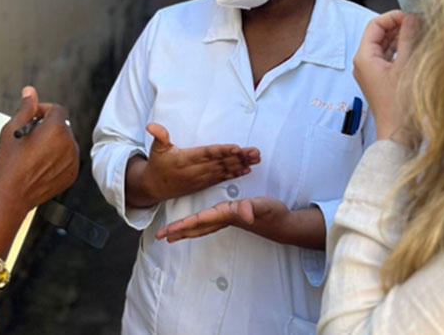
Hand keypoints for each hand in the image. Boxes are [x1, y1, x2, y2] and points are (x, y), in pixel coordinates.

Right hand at [0, 87, 79, 212]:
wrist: (12, 195)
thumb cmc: (9, 165)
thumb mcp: (11, 131)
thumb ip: (25, 109)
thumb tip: (30, 93)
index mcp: (55, 130)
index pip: (56, 109)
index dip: (42, 110)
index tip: (32, 118)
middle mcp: (68, 144)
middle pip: (62, 125)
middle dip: (47, 127)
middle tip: (29, 137)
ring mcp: (72, 160)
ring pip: (65, 141)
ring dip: (53, 142)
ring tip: (33, 152)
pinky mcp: (71, 174)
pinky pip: (68, 158)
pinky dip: (58, 157)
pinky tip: (40, 164)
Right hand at [138, 123, 259, 202]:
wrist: (154, 187)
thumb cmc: (157, 164)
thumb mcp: (156, 148)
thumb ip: (159, 136)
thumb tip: (152, 125)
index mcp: (184, 160)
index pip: (206, 154)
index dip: (222, 151)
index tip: (237, 147)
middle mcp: (195, 171)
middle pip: (220, 162)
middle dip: (239, 157)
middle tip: (255, 152)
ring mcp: (200, 179)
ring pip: (224, 171)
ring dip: (241, 165)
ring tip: (255, 159)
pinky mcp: (203, 184)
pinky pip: (221, 179)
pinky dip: (234, 175)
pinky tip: (246, 170)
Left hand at [155, 197, 288, 242]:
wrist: (284, 225)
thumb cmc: (274, 214)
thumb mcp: (264, 207)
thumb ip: (253, 208)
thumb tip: (245, 214)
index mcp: (227, 215)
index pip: (201, 220)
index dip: (184, 224)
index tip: (168, 231)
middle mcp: (223, 220)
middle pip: (196, 227)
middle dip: (177, 231)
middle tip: (159, 236)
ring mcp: (227, 221)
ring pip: (200, 227)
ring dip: (184, 231)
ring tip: (169, 236)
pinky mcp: (231, 220)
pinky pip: (208, 224)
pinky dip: (197, 226)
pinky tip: (193, 227)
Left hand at [353, 11, 416, 144]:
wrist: (399, 134)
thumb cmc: (400, 105)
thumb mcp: (407, 65)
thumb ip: (408, 38)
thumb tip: (411, 17)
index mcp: (364, 57)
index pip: (375, 24)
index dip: (394, 17)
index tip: (412, 16)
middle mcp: (364, 63)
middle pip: (380, 34)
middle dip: (399, 26)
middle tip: (421, 23)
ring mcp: (372, 72)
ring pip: (386, 45)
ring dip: (403, 37)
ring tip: (422, 34)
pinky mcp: (381, 79)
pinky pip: (390, 57)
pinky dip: (403, 50)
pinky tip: (418, 48)